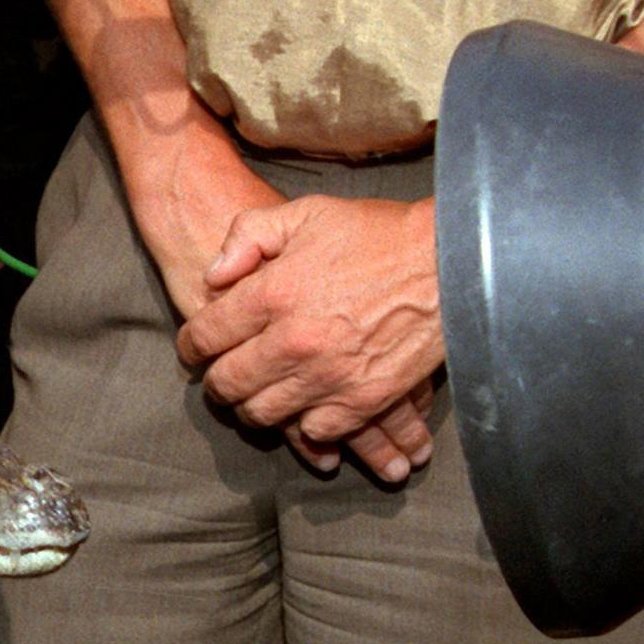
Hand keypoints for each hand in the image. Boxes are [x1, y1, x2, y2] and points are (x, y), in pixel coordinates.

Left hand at [174, 195, 443, 482]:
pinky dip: (304, 427)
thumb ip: (248, 237)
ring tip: (257, 395)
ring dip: (253, 408)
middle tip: (221, 376)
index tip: (195, 349)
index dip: (191, 346)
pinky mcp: (363, 400)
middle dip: (216, 382)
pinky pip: (314, 431)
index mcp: (272, 294)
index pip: (204, 336)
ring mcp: (328, 376)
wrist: (452, 260)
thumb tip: (213, 277)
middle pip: (226, 384)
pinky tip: (303, 412)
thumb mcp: (306, 212)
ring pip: (262, 415)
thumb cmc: (377, 234)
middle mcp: (292, 342)